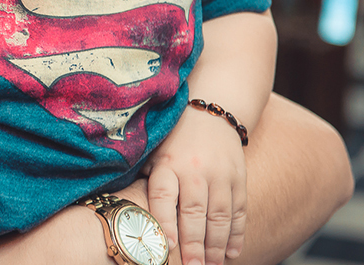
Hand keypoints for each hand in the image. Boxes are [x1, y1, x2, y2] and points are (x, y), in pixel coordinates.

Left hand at [143, 106, 247, 264]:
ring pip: (220, 216)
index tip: (167, 246)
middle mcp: (195, 169)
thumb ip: (145, 177)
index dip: (165, 222)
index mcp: (168, 162)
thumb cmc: (175, 138)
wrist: (212, 112)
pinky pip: (240, 211)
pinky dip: (237, 234)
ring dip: (216, 246)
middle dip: (194, 245)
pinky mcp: (239, 178)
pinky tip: (232, 252)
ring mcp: (220, 175)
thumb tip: (124, 206)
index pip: (163, 196)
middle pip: (194, 213)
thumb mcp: (154, 150)